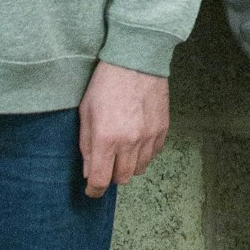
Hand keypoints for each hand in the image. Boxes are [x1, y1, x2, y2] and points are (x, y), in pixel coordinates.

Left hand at [78, 63, 170, 193]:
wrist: (136, 59)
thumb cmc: (106, 83)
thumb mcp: (86, 112)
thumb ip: (86, 145)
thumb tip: (89, 171)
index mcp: (106, 138)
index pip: (100, 180)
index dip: (94, 190)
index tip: (91, 190)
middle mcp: (129, 141)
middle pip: (122, 178)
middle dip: (111, 177)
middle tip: (106, 166)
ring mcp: (149, 136)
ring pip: (140, 169)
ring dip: (128, 166)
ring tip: (122, 152)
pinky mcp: (163, 128)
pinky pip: (153, 154)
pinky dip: (144, 154)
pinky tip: (137, 142)